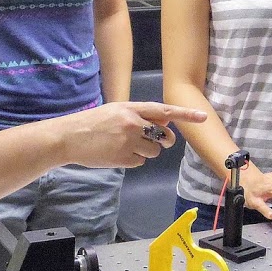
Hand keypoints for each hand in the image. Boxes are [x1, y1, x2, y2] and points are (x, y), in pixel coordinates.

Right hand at [60, 102, 206, 168]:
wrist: (69, 137)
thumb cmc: (92, 123)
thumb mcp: (116, 111)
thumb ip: (138, 115)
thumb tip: (162, 125)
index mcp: (131, 108)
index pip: (164, 111)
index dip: (185, 114)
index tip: (202, 117)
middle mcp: (133, 123)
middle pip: (164, 136)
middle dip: (164, 141)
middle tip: (155, 140)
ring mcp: (128, 142)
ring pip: (154, 152)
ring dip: (146, 151)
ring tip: (126, 146)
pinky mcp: (123, 158)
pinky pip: (141, 162)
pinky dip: (134, 160)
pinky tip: (118, 154)